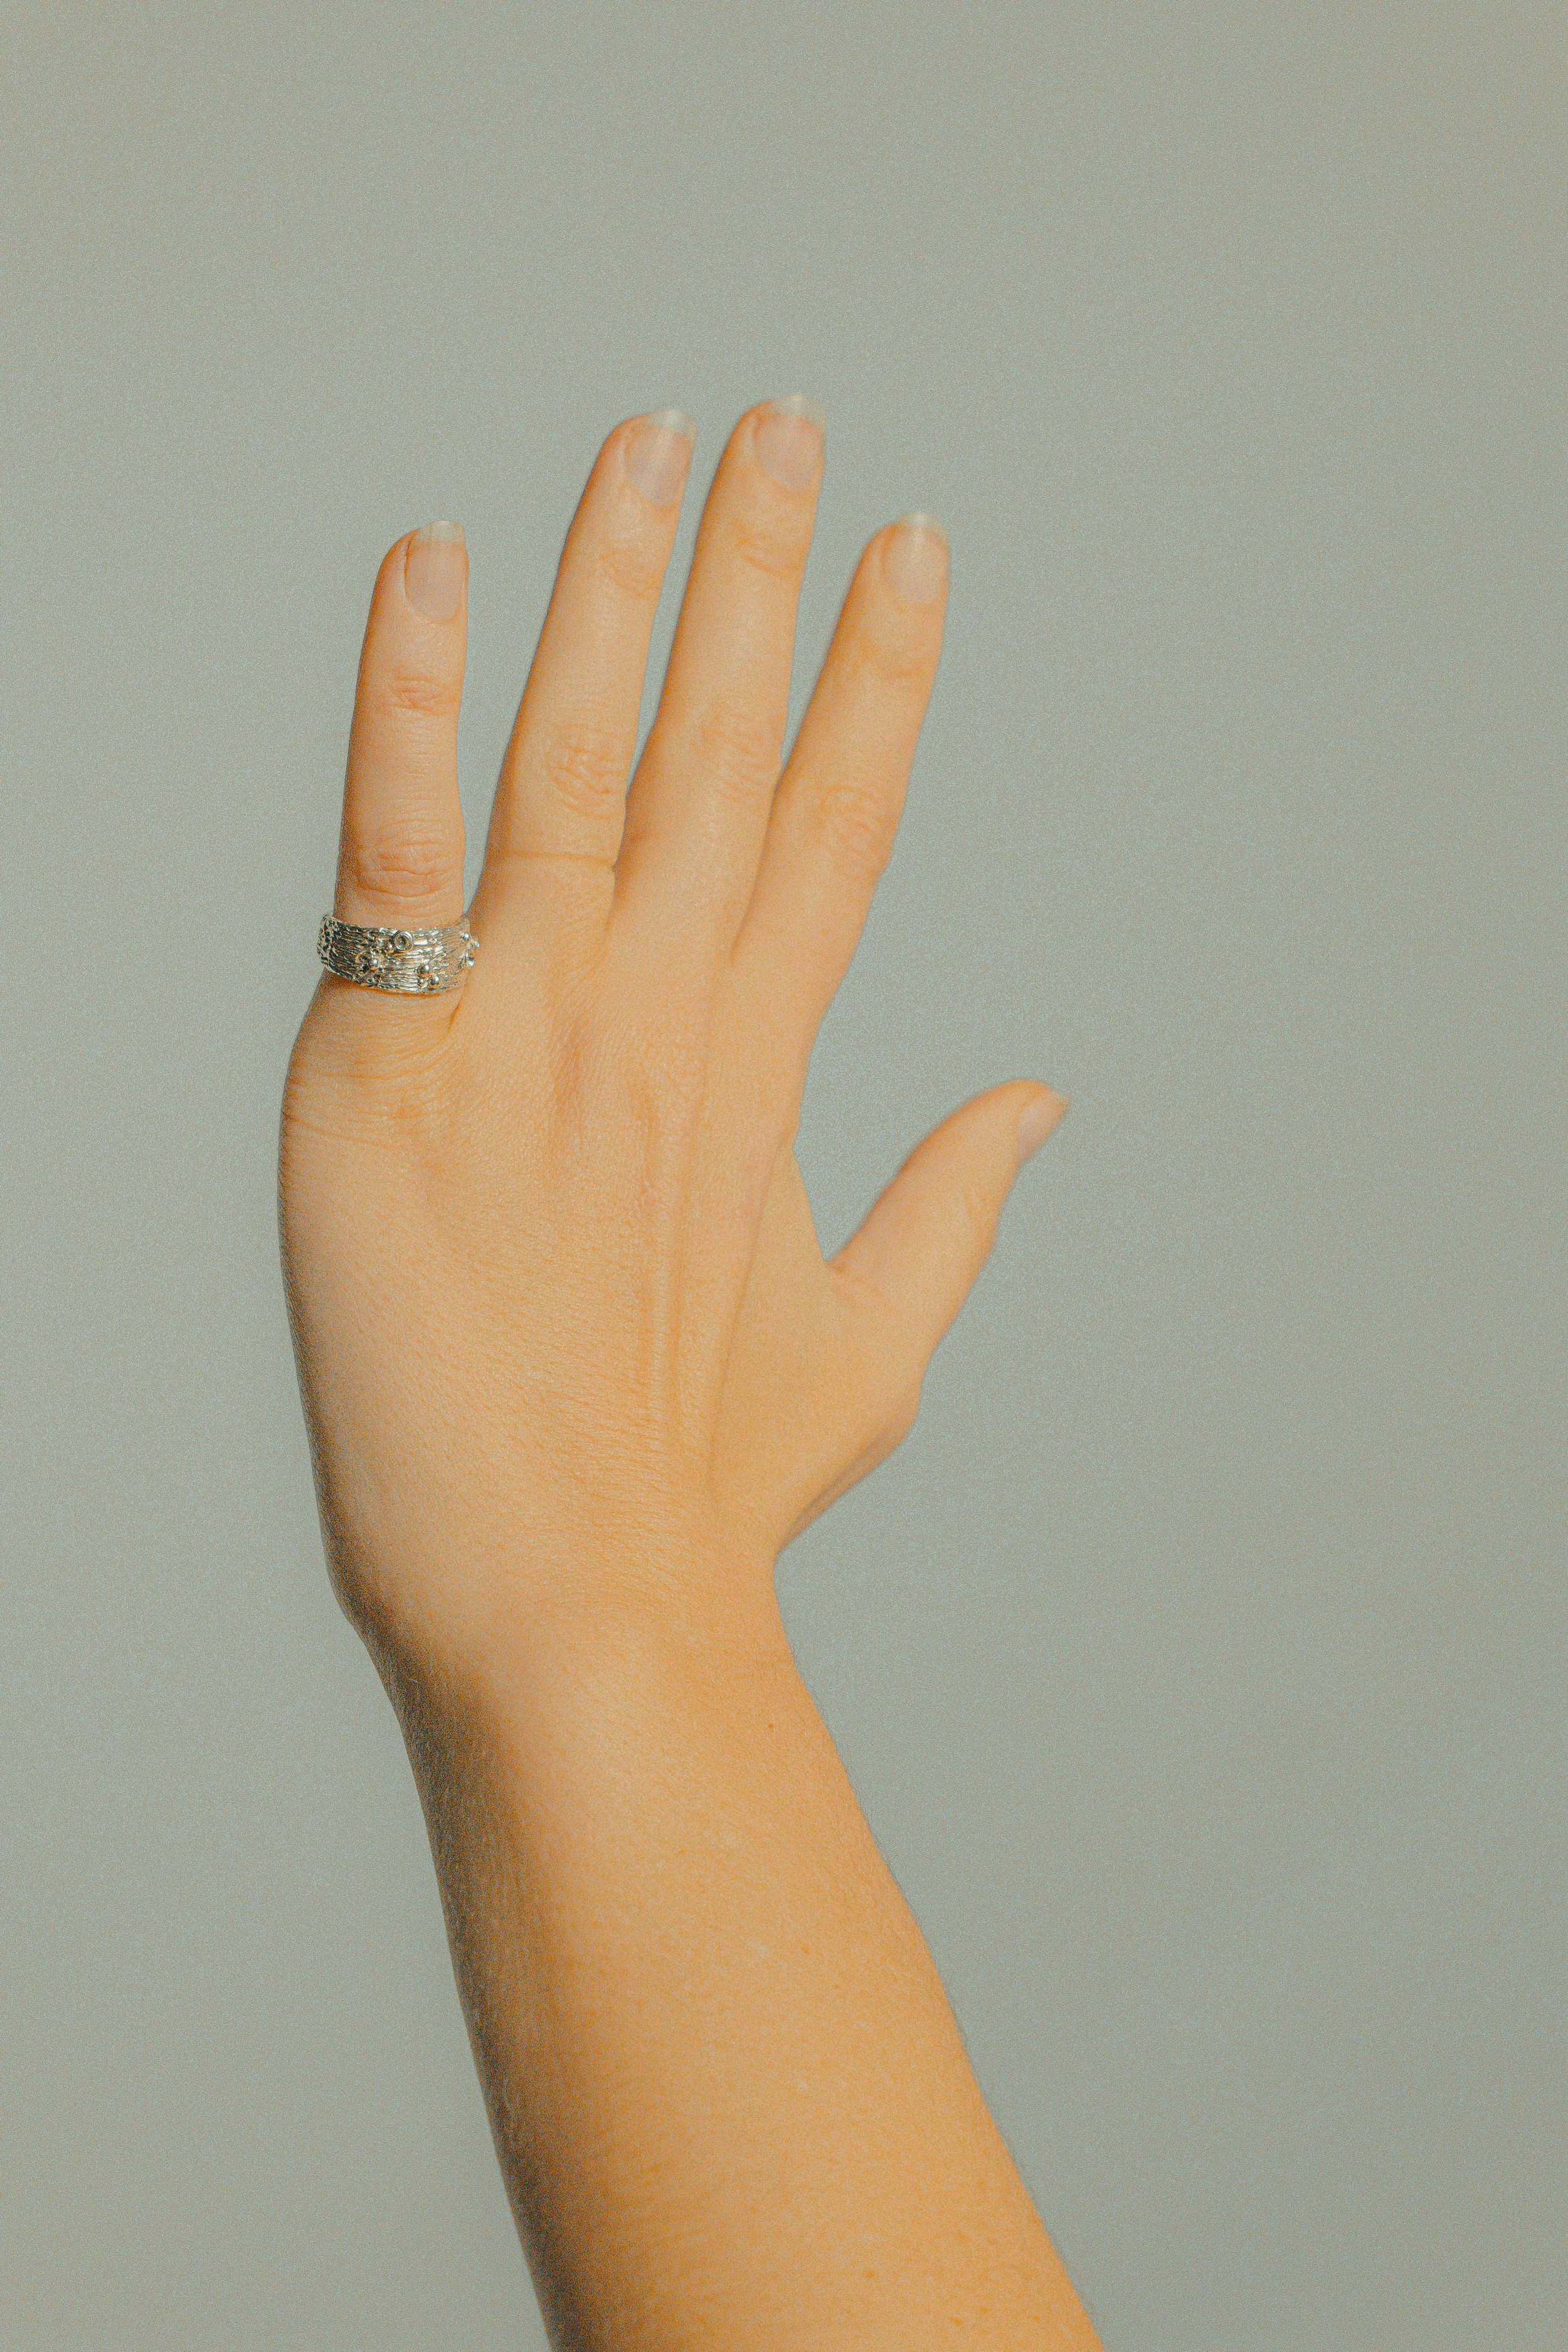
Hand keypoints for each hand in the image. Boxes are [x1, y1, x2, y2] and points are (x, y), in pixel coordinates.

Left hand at [279, 399, 1063, 1682]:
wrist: (574, 1612)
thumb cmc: (703, 1498)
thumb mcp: (869, 1342)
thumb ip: (958, 1198)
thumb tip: (1045, 1093)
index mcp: (762, 1067)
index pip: (836, 822)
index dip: (876, 680)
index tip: (910, 549)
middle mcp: (662, 1016)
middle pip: (722, 749)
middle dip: (760, 579)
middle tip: (788, 426)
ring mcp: (529, 1028)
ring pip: (579, 753)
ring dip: (618, 586)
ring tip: (648, 441)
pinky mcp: (389, 1062)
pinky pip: (397, 846)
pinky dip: (407, 701)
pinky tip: (426, 565)